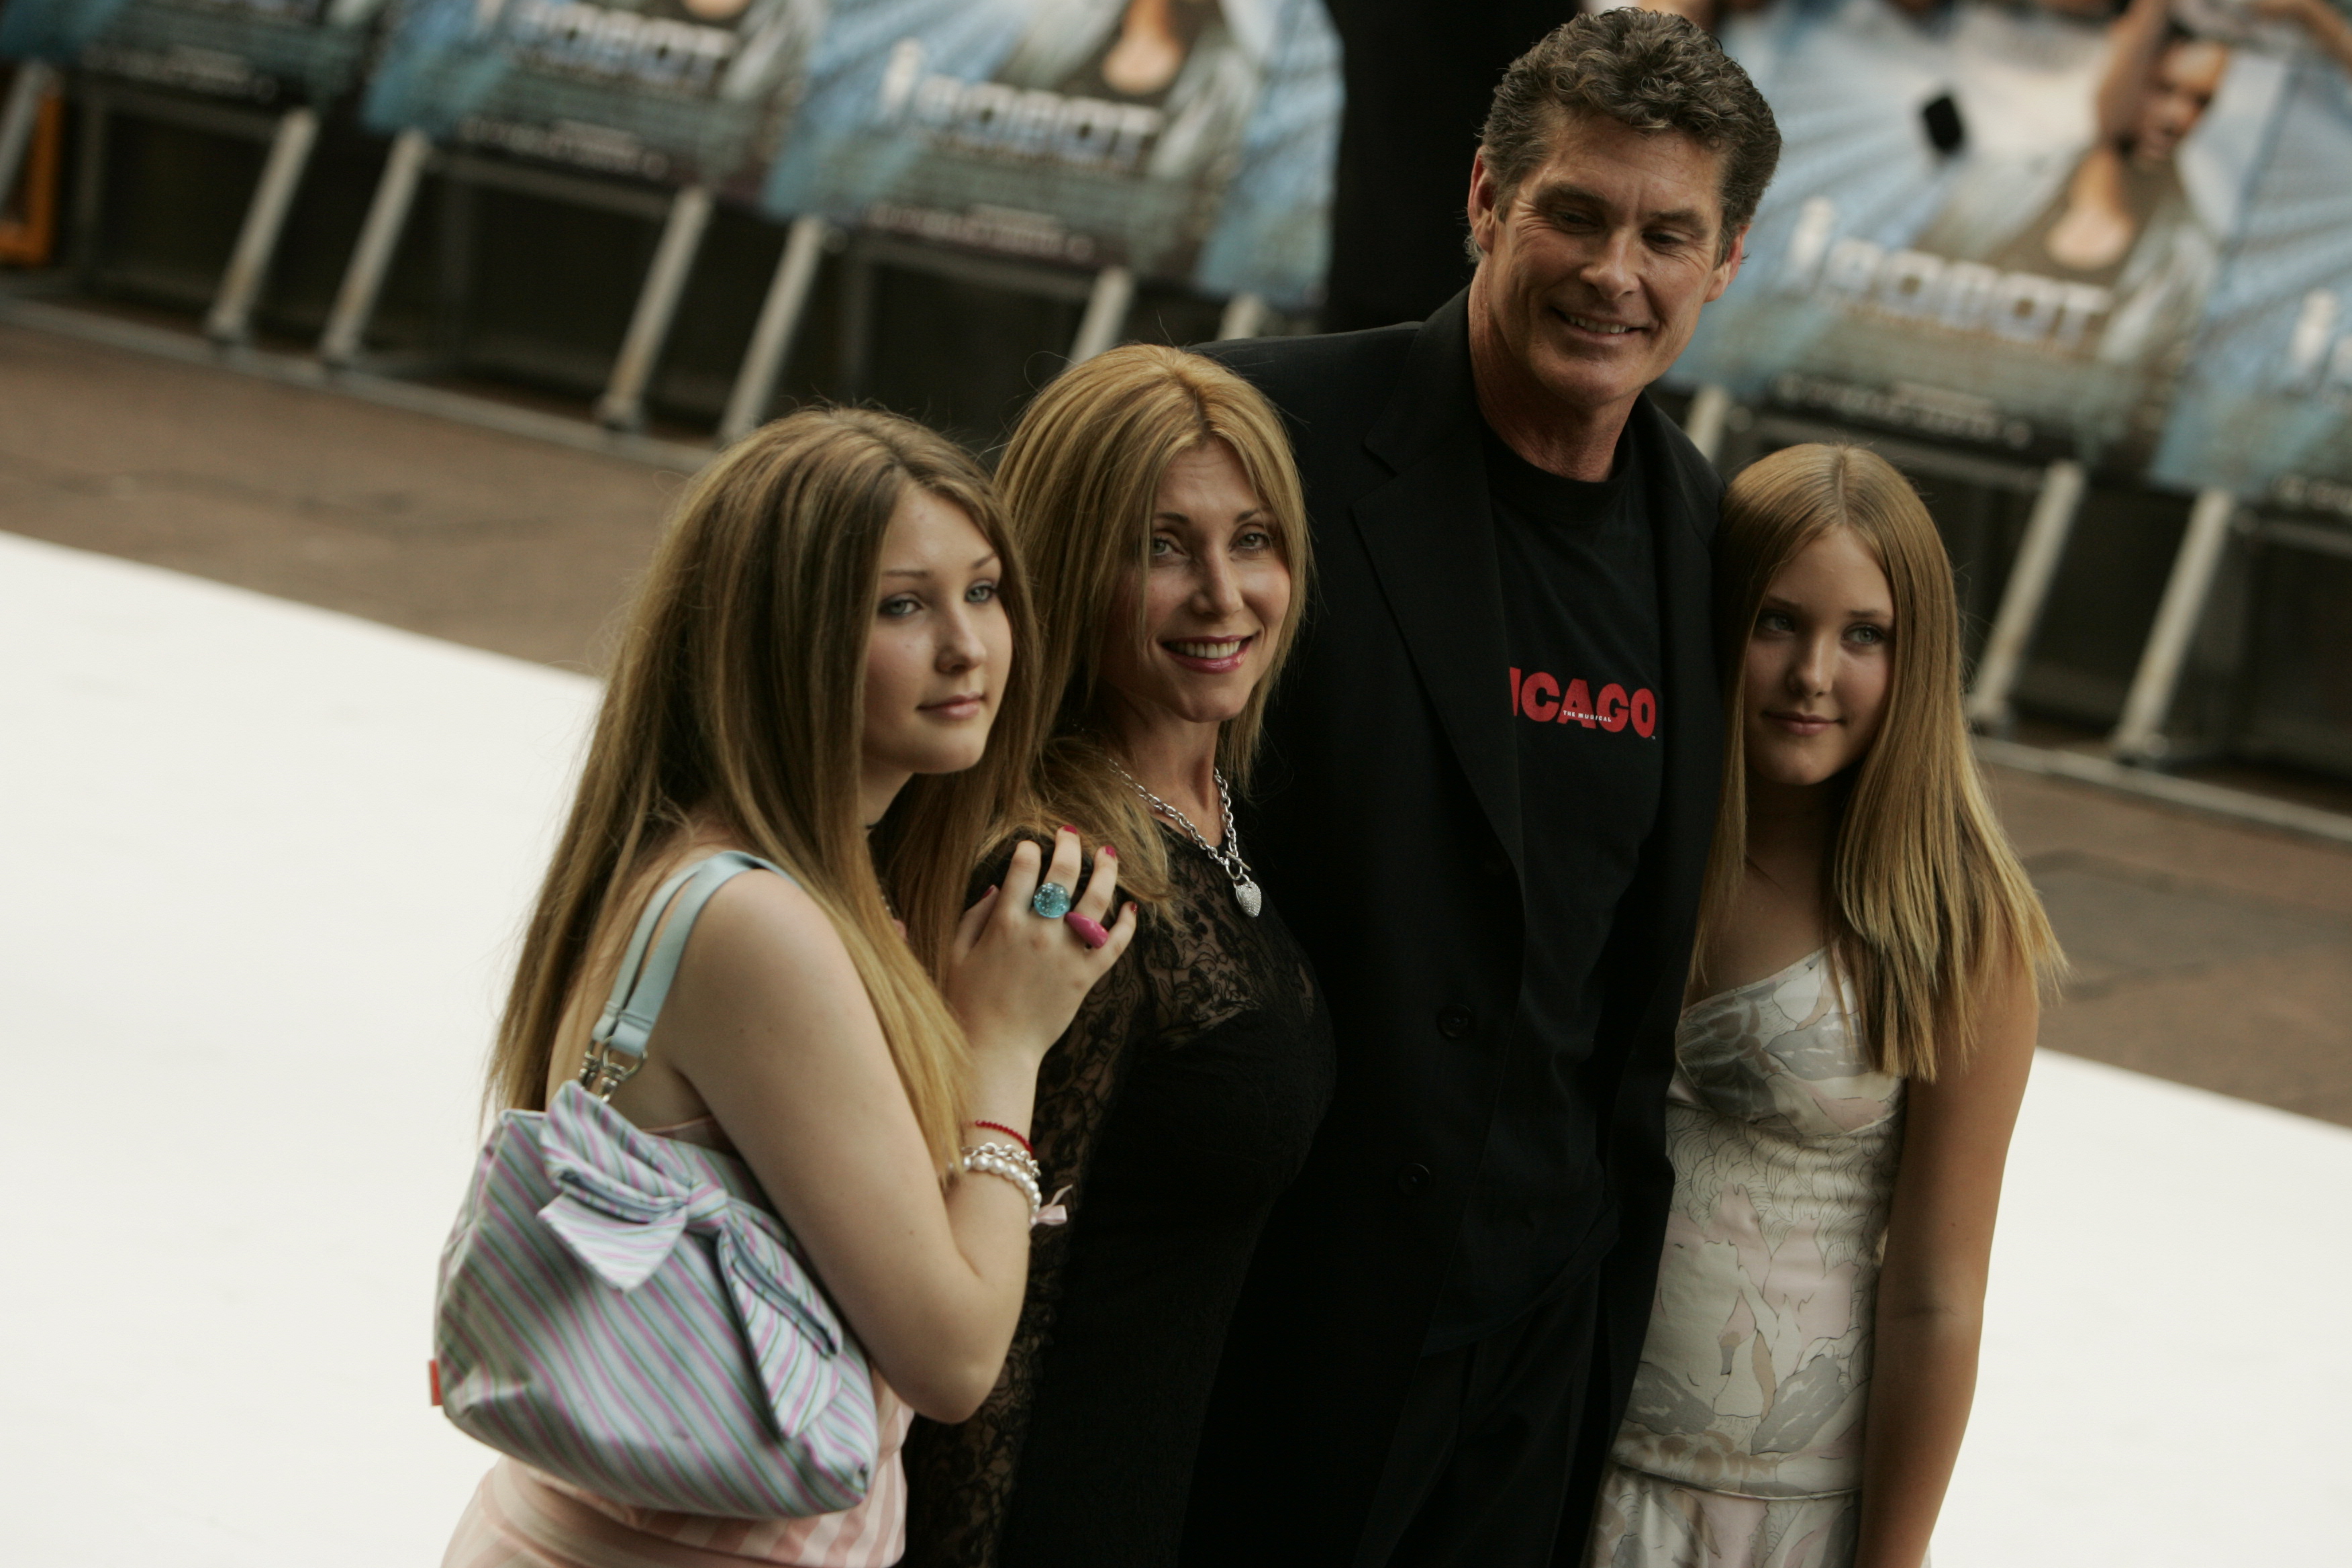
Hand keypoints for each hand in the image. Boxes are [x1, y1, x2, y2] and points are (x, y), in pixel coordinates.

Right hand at [942, 828, 1135, 1066]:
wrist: (995, 1049)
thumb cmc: (967, 1002)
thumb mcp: (956, 953)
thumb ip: (974, 915)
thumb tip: (997, 885)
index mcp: (1004, 924)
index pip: (1023, 868)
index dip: (1028, 849)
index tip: (1030, 845)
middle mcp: (1039, 933)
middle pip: (1063, 874)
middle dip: (1070, 845)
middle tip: (1071, 834)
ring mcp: (1066, 954)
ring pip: (1096, 901)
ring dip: (1106, 871)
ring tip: (1109, 854)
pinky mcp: (1085, 977)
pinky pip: (1114, 945)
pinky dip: (1126, 924)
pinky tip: (1129, 908)